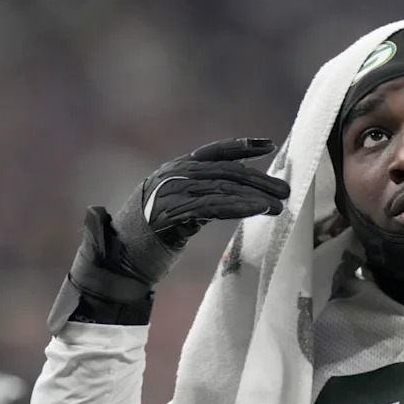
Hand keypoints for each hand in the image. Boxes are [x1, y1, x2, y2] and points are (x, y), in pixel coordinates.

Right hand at [111, 137, 289, 284]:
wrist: (118, 259)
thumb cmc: (149, 239)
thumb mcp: (176, 207)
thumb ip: (199, 195)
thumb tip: (237, 192)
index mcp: (174, 169)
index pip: (213, 152)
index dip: (242, 146)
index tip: (270, 145)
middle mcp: (173, 175)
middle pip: (225, 170)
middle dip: (258, 179)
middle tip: (284, 189)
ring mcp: (171, 192)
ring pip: (222, 187)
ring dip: (255, 195)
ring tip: (279, 205)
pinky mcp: (172, 213)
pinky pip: (213, 206)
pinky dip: (239, 206)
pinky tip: (259, 209)